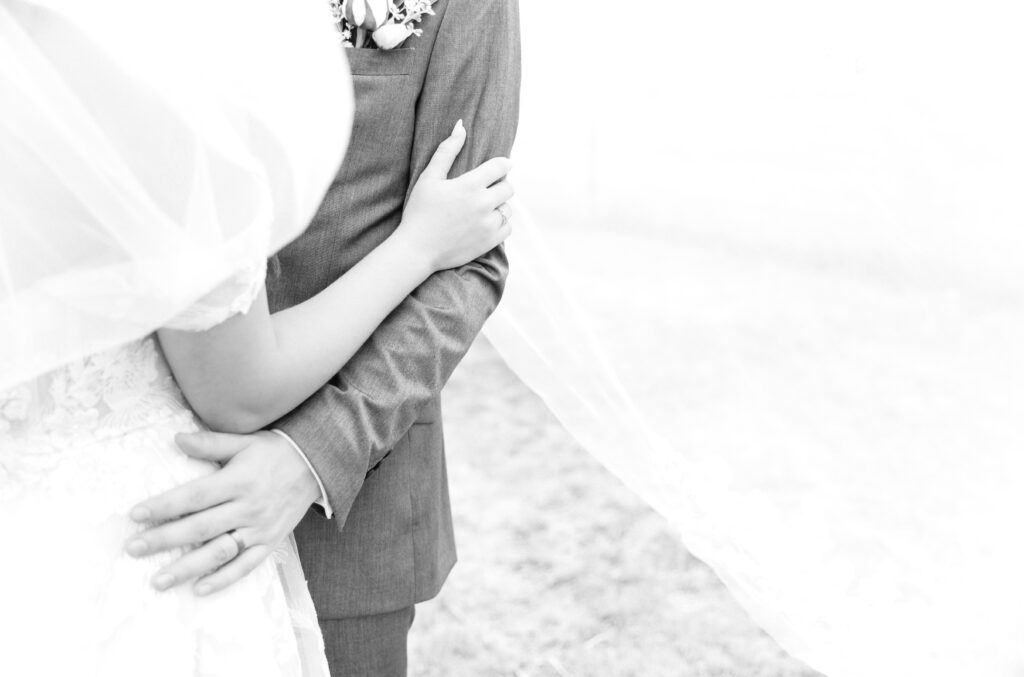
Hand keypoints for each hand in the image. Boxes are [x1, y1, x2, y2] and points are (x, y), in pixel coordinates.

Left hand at [124, 430, 320, 595]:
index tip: (136, 514)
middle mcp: (248, 507)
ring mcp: (259, 528)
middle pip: (200, 527)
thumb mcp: (244, 441)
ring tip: (157, 580)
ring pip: (219, 552)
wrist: (315, 465)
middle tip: (133, 548)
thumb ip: (211, 443)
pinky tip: (199, 589)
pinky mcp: (270, 542)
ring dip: (187, 567)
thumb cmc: (274, 452)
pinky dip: (223, 579)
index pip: (195, 496)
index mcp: (238, 480)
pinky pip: (246, 566)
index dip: (164, 506)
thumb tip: (176, 439)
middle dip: (164, 539)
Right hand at [397, 119, 514, 270]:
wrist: (417, 250)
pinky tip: (485, 223)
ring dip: (499, 206)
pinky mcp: (490, 241)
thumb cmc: (420, 211)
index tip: (500, 167)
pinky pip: (507, 228)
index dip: (502, 165)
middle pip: (508, 188)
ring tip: (483, 209)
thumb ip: (447, 150)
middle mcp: (483, 203)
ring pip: (508, 208)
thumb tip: (461, 125)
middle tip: (487, 190)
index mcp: (469, 185)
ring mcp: (488, 224)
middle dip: (500, 186)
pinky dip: (500, 224)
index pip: (501, 167)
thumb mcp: (429, 177)